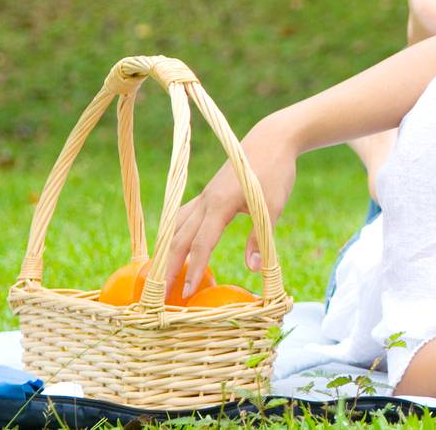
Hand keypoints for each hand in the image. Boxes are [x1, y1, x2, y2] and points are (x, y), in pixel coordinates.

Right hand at [162, 116, 297, 296]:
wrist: (272, 139)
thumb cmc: (275, 171)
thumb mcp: (273, 206)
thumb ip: (260, 238)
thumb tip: (253, 269)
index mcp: (220, 204)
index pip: (201, 243)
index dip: (193, 269)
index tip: (186, 292)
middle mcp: (206, 201)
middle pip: (179, 238)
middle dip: (168, 267)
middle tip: (160, 296)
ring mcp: (205, 196)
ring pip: (177, 227)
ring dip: (167, 251)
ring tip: (160, 276)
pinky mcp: (208, 194)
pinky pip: (184, 216)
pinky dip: (175, 234)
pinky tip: (173, 246)